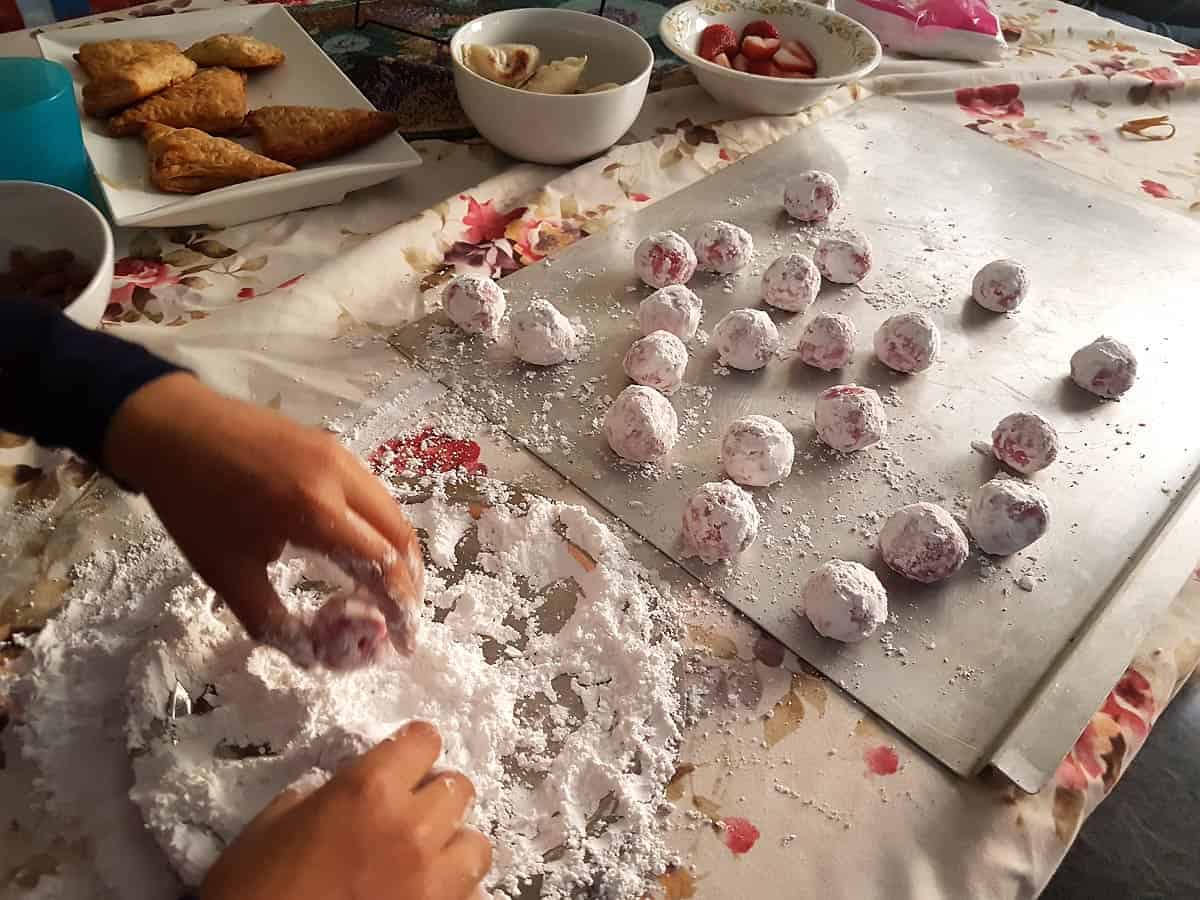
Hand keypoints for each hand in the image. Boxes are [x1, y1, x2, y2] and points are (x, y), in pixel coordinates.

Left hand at [102, 373, 424, 666]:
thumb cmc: (195, 505)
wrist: (171, 428)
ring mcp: (340, 455)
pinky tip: (366, 545)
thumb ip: (276, 623)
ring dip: (399, 552)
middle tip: (402, 618)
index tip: (404, 642)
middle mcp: (340, 479)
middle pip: (400, 536)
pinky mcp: (332, 444)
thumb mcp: (228, 575)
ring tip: (390, 586)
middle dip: (410, 582)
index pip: (383, 565)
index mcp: (316, 513)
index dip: (400, 608)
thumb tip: (314, 657)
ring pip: (391, 510)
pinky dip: (382, 525)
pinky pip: (373, 491)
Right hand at [201, 721, 491, 899]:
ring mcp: (431, 878)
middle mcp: (411, 826)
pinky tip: (425, 895)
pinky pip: (471, 894)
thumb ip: (322, 794)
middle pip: (458, 787)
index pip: (424, 740)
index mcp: (367, 789)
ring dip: (452, 845)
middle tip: (407, 816)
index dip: (413, 750)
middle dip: (434, 797)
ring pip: (475, 843)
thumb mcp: (273, 824)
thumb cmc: (254, 890)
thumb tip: (345, 788)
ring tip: (425, 859)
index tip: (402, 764)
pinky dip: (455, 891)